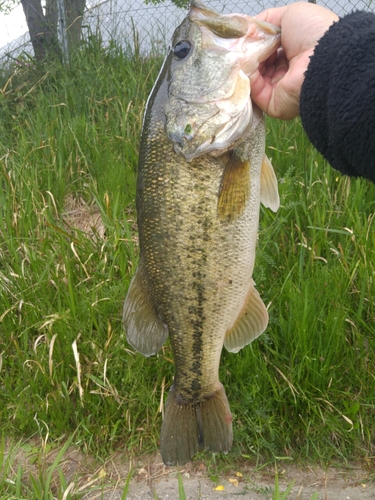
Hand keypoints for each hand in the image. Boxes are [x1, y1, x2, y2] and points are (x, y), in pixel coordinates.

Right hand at [250, 2, 338, 119]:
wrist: (325, 56)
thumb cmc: (313, 33)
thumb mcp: (290, 15)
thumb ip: (266, 21)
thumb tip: (246, 30)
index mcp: (293, 54)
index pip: (267, 51)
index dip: (255, 43)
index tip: (244, 37)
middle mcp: (287, 73)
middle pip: (258, 65)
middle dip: (249, 54)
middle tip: (241, 45)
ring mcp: (280, 90)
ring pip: (254, 78)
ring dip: (247, 65)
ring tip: (244, 54)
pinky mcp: (274, 105)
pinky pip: (254, 92)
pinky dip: (248, 78)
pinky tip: (248, 65)